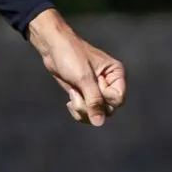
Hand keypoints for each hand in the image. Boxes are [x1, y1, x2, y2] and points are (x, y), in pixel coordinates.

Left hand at [27, 8, 125, 126]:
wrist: (53, 48)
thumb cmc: (71, 56)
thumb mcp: (83, 78)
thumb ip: (94, 100)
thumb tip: (99, 123)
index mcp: (117, 74)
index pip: (118, 99)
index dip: (104, 98)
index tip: (92, 83)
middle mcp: (110, 84)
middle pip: (108, 110)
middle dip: (90, 106)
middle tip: (77, 93)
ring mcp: (98, 91)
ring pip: (97, 114)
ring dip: (82, 109)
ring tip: (73, 95)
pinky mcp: (86, 95)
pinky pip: (87, 113)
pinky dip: (78, 110)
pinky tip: (71, 99)